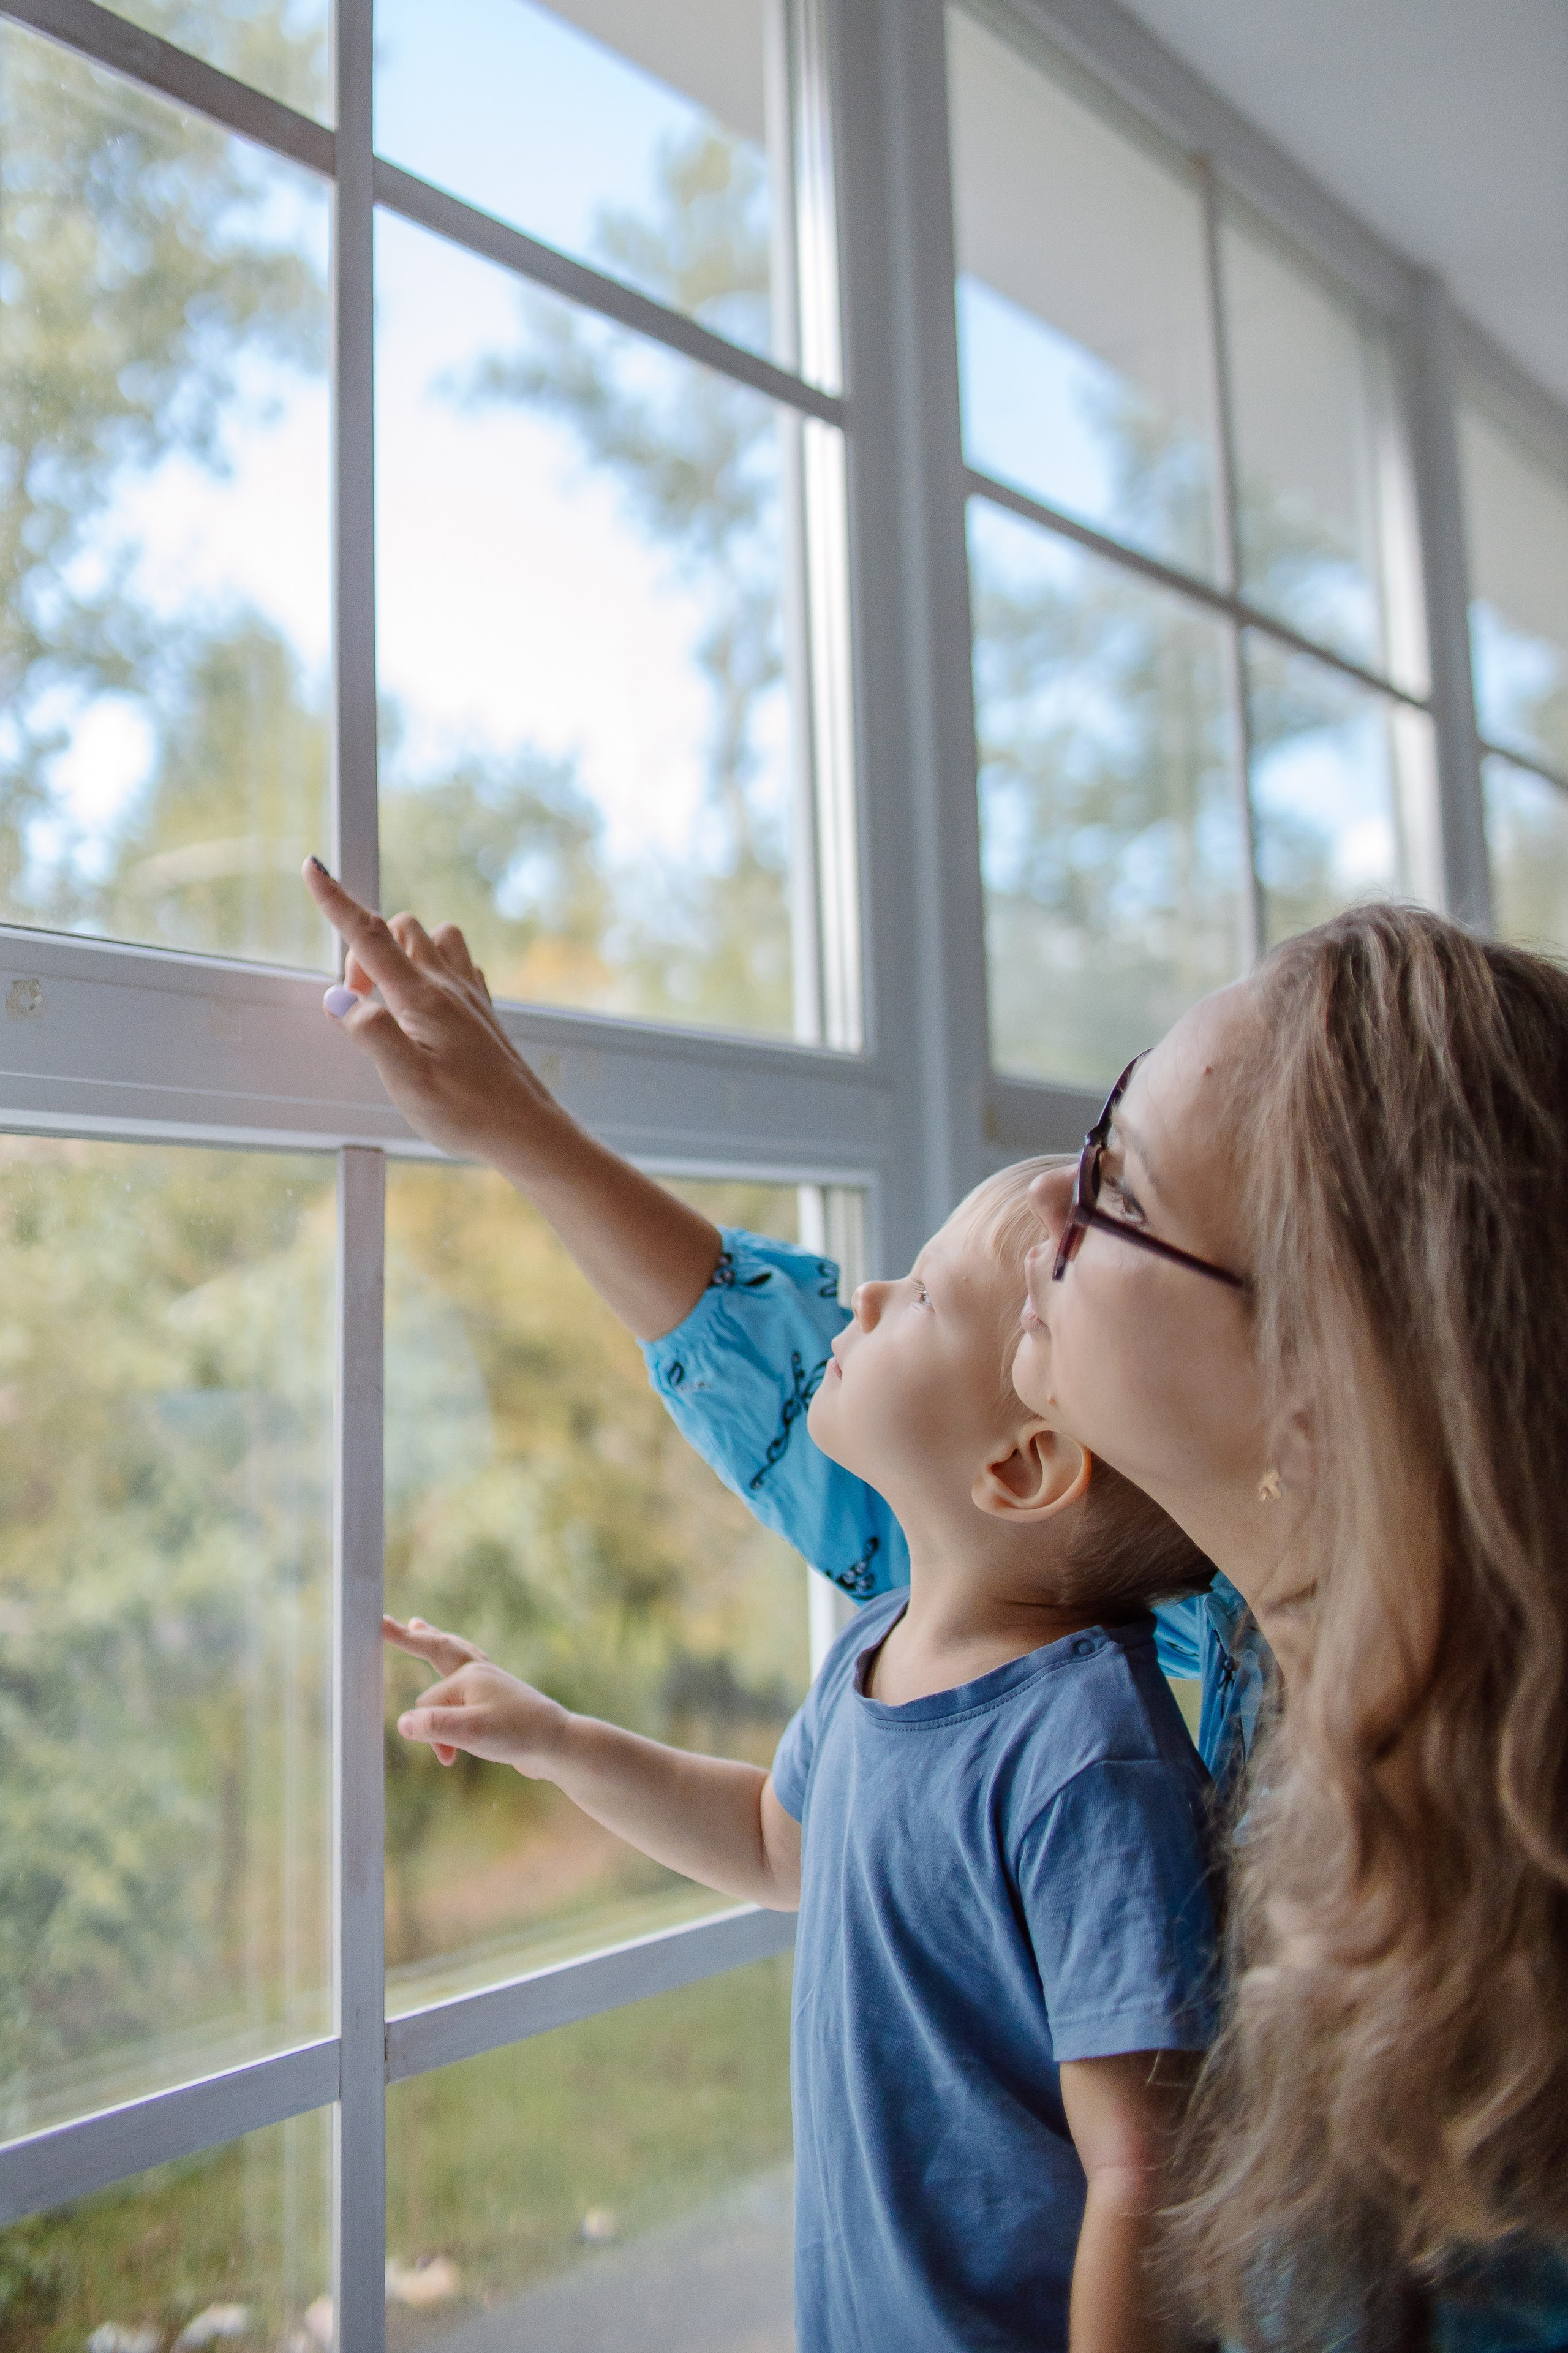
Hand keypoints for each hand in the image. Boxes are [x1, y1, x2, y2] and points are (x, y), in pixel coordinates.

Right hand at [302, 859, 565, 1166]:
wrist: (527, 1131)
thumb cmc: (468, 1114)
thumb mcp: (409, 1084)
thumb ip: (373, 1035)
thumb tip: (338, 999)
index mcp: (422, 999)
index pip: (369, 938)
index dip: (337, 901)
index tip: (313, 866)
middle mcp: (448, 985)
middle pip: (399, 929)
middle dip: (366, 952)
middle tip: (361, 1005)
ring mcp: (469, 993)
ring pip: (432, 937)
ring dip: (402, 953)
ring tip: (392, 1002)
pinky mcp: (481, 1008)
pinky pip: (456, 961)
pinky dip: (432, 966)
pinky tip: (427, 1005)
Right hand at [383, 1614, 569, 1776]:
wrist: (559, 1744)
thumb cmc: (519, 1734)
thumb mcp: (473, 1733)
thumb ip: (436, 1726)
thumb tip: (402, 1723)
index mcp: (469, 1676)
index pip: (428, 1705)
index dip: (428, 1730)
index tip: (425, 1728)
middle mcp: (478, 1673)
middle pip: (441, 1648)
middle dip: (417, 1637)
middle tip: (398, 1619)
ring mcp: (489, 1684)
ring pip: (455, 1657)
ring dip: (436, 1643)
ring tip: (419, 1624)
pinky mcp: (496, 1700)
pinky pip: (466, 1679)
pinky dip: (453, 1675)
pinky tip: (455, 1673)